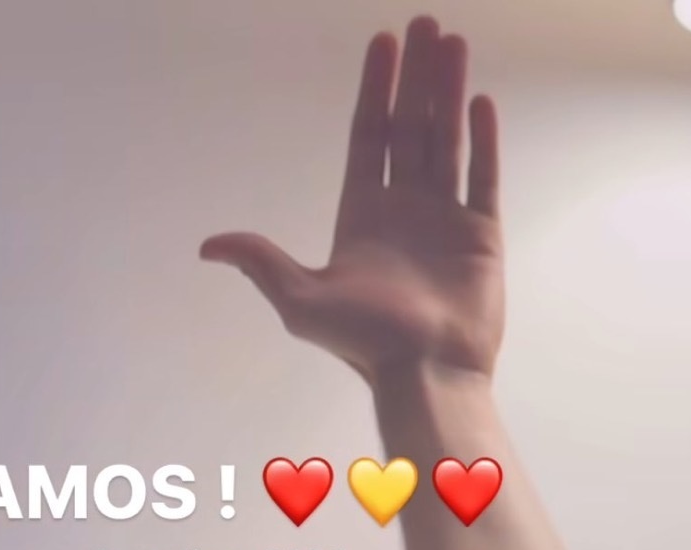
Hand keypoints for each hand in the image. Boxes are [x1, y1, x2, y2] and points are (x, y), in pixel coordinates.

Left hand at [200, 17, 504, 387]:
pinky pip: (482, 176)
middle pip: (408, 128)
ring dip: (448, 92)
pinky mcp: (480, 237)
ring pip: (446, 141)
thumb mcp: (300, 300)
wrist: (425, 374)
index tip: (384, 43)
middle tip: (424, 24)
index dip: (375, 90)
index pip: (369, 138)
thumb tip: (208, 245)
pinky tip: (478, 100)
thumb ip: (261, 261)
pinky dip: (482, 139)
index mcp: (362, 218)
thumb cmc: (365, 344)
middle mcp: (403, 213)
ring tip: (452, 43)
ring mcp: (443, 222)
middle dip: (416, 76)